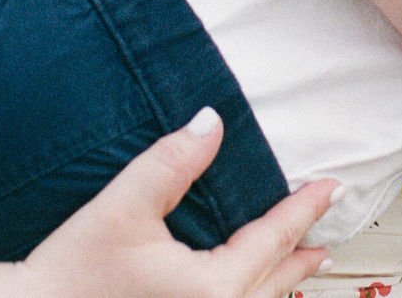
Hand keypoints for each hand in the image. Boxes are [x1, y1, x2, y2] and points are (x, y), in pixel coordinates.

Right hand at [7, 108, 337, 297]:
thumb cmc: (68, 271)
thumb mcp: (122, 207)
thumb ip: (171, 163)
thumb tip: (212, 121)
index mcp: (211, 290)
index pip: (271, 239)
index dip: (303, 209)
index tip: (332, 187)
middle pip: (273, 282)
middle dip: (301, 254)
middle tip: (329, 232)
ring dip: (279, 282)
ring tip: (301, 263)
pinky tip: (246, 291)